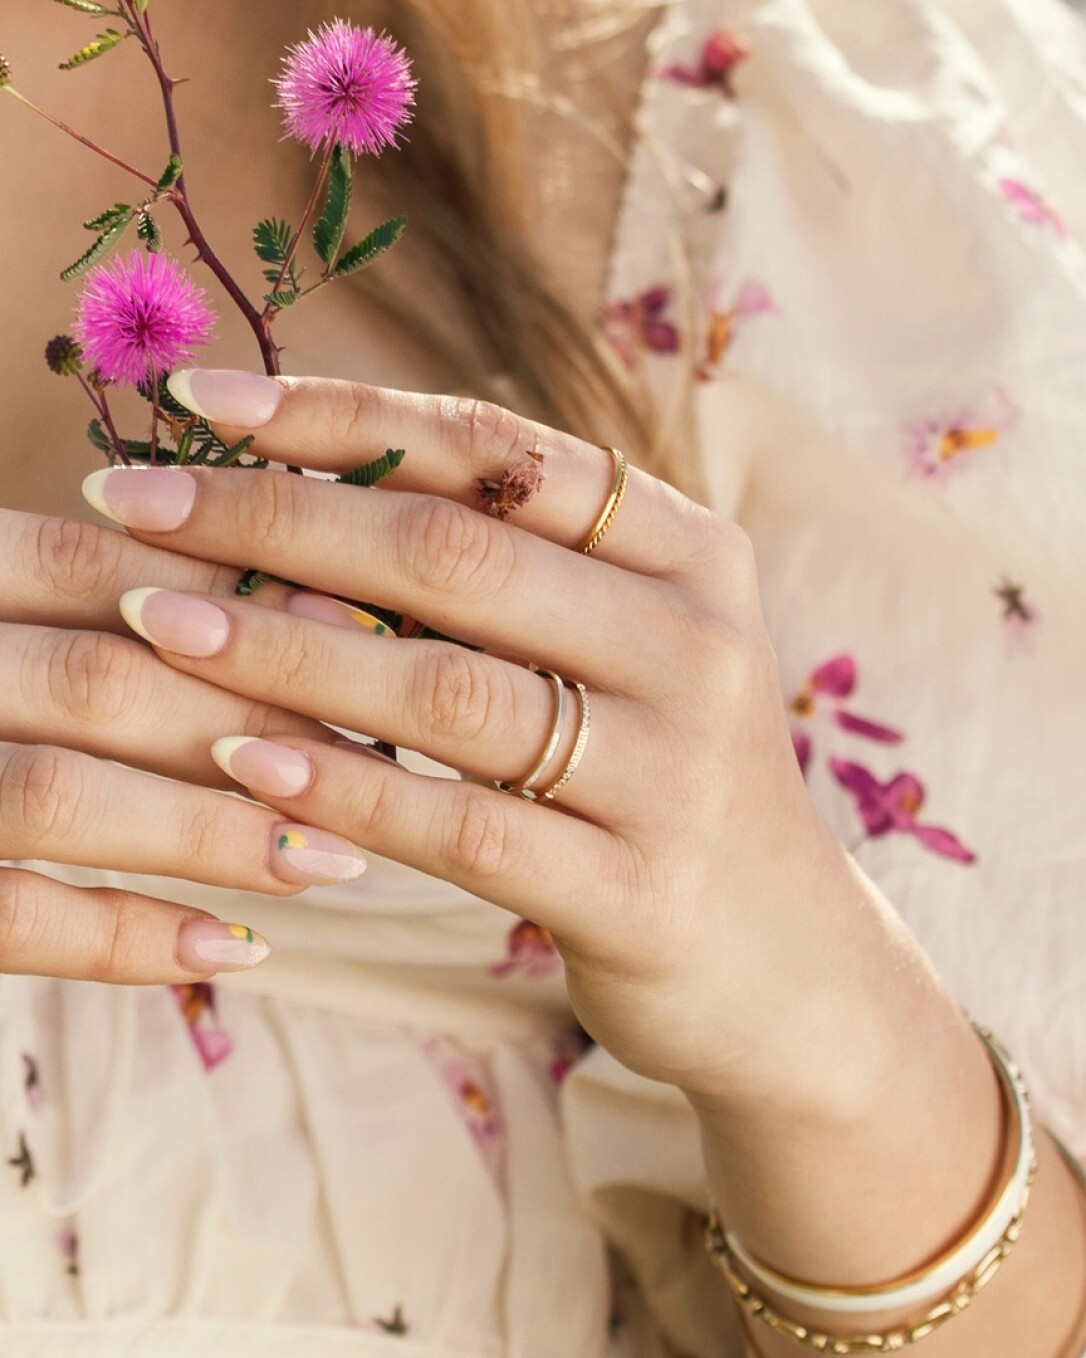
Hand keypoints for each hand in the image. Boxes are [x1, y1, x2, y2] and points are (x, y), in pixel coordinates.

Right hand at [0, 505, 366, 984]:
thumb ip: (72, 601)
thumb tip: (259, 593)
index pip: (91, 564)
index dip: (231, 595)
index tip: (355, 629)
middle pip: (96, 677)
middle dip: (250, 721)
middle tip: (377, 761)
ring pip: (56, 791)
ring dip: (210, 831)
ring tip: (334, 860)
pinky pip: (1, 919)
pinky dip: (119, 939)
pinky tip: (230, 953)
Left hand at [82, 371, 882, 1100]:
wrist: (785, 961)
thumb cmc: (664, 779)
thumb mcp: (626, 650)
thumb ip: (517, 572)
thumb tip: (308, 492)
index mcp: (692, 553)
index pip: (498, 450)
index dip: (342, 417)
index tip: (203, 404)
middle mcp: (698, 642)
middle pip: (457, 553)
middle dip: (279, 516)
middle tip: (138, 502)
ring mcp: (678, 770)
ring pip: (448, 688)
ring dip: (285, 648)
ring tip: (159, 621)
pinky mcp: (640, 891)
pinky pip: (465, 826)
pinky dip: (348, 789)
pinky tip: (249, 761)